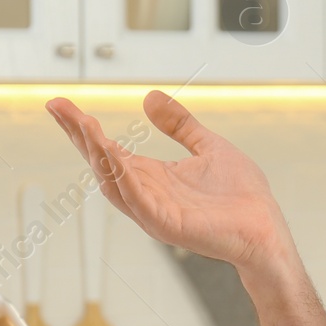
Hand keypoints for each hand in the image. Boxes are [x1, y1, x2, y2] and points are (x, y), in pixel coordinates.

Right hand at [46, 90, 291, 271]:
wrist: (267, 228)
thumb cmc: (242, 196)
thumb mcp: (208, 146)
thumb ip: (180, 125)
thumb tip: (150, 98)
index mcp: (152, 177)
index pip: (108, 150)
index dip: (84, 129)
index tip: (61, 105)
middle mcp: (146, 195)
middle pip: (101, 164)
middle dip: (79, 136)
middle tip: (59, 108)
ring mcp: (154, 212)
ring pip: (113, 181)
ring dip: (96, 152)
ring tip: (82, 124)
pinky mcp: (168, 225)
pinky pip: (138, 200)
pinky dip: (123, 177)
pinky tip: (111, 153)